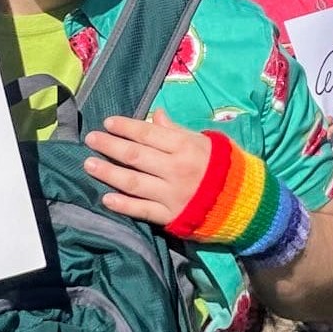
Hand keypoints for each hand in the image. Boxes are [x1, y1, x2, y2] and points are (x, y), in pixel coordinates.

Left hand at [83, 109, 212, 225]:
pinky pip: (142, 210)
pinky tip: (106, 199)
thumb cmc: (222, 167)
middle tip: (91, 139)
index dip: (126, 127)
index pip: (148, 133)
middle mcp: (175, 169)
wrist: (244, 203)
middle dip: (110, 146)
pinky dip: (123, 205)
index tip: (108, 123)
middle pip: (135, 156)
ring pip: (133, 182)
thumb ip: (176, 131)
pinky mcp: (171, 216)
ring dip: (108, 173)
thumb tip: (154, 115)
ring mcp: (172, 194)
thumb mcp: (204, 142)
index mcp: (184, 147)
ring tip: (88, 165)